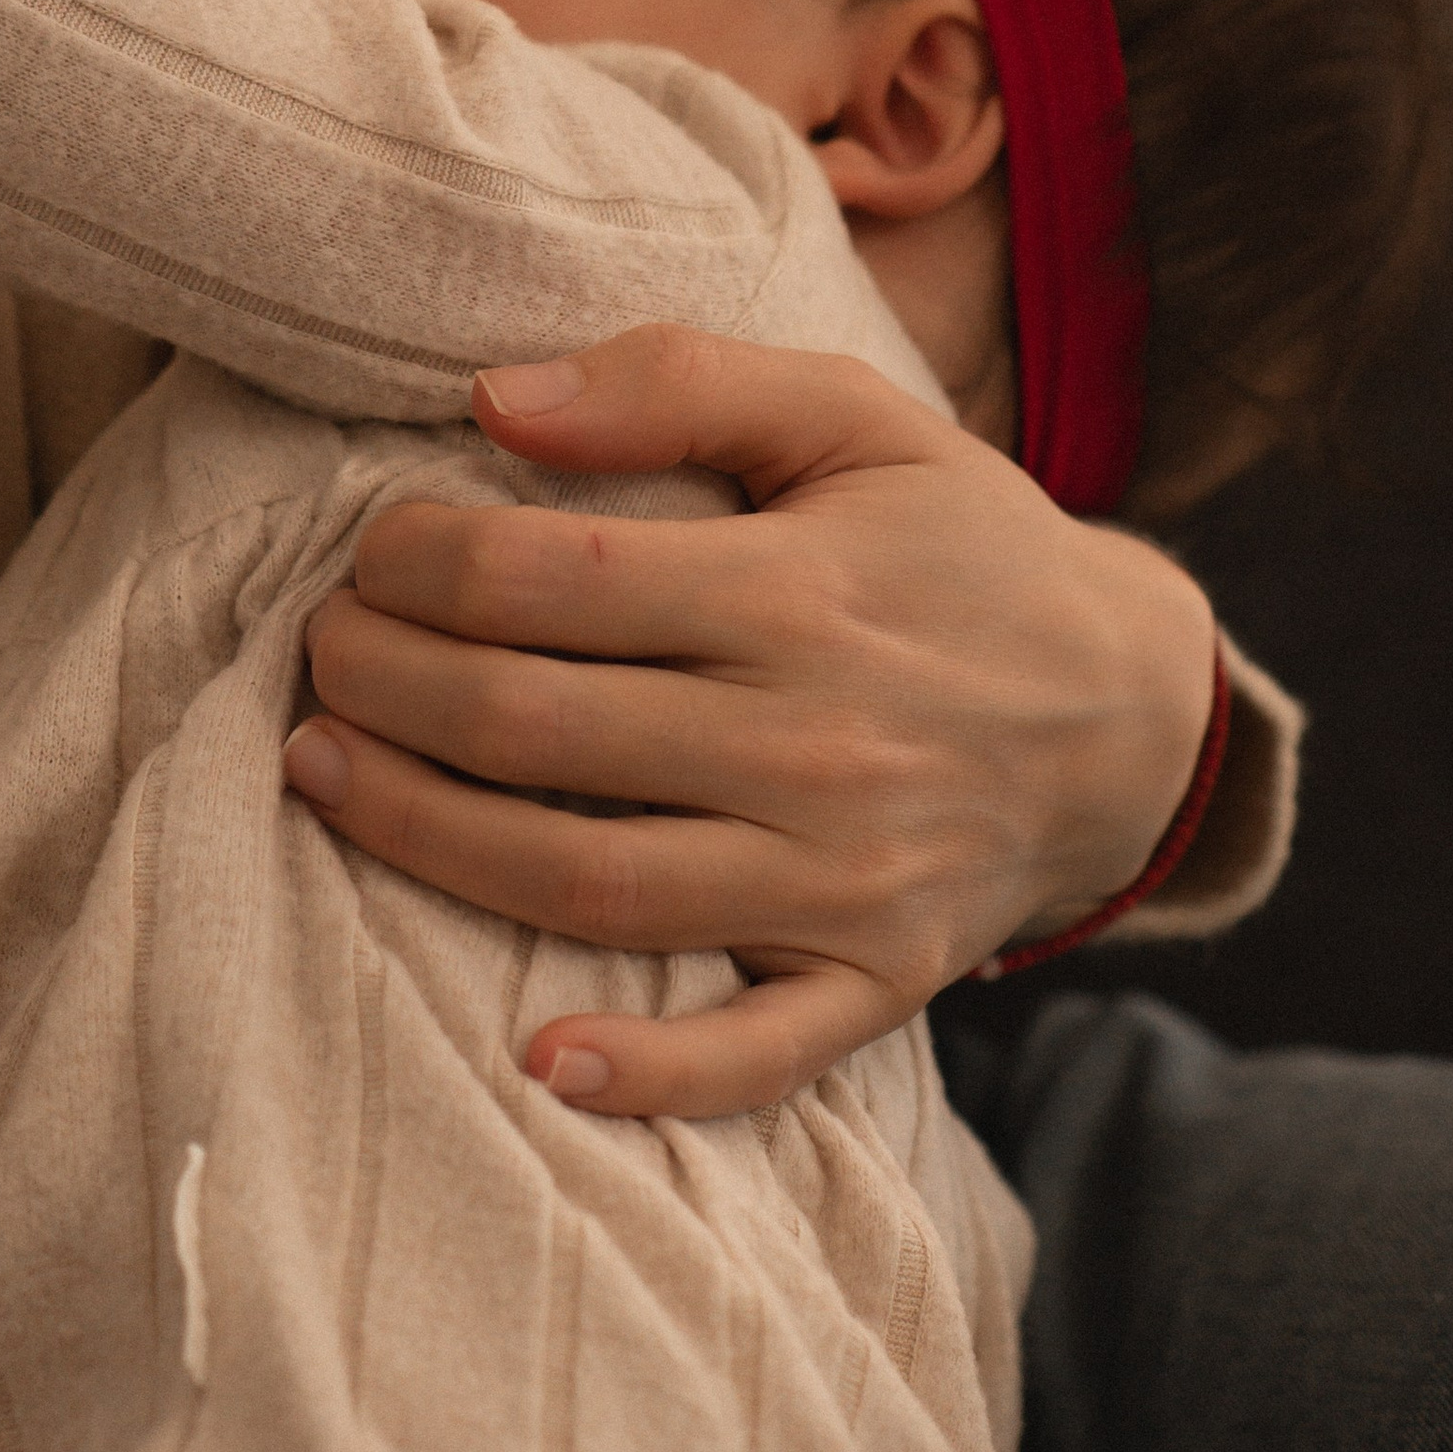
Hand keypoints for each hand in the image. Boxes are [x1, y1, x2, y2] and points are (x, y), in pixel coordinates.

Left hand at [282, 322, 1217, 1118]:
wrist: (1136, 710)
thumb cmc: (959, 542)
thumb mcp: (849, 414)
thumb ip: (677, 377)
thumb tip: (493, 395)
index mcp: (803, 591)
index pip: (552, 577)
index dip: (419, 560)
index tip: (367, 549)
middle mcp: (819, 743)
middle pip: (541, 729)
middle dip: (388, 685)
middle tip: (316, 652)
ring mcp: (848, 880)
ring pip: (595, 888)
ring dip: (428, 840)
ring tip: (320, 774)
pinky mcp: (875, 981)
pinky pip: (752, 1055)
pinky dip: (645, 1074)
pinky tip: (530, 1056)